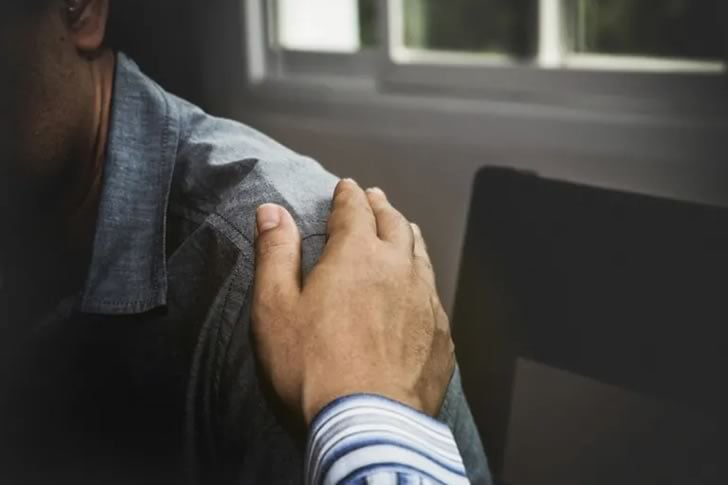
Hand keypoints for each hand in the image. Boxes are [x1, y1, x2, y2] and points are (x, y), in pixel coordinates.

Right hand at [252, 180, 455, 424]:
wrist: (367, 424)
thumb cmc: (313, 367)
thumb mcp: (275, 306)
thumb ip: (276, 253)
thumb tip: (272, 211)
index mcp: (357, 255)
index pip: (354, 210)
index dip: (347, 195)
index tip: (346, 187)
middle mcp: (398, 269)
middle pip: (393, 224)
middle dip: (381, 207)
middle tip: (375, 198)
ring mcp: (425, 301)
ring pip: (420, 254)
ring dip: (407, 234)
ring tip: (402, 227)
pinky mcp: (440, 335)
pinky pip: (434, 292)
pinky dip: (423, 277)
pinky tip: (418, 286)